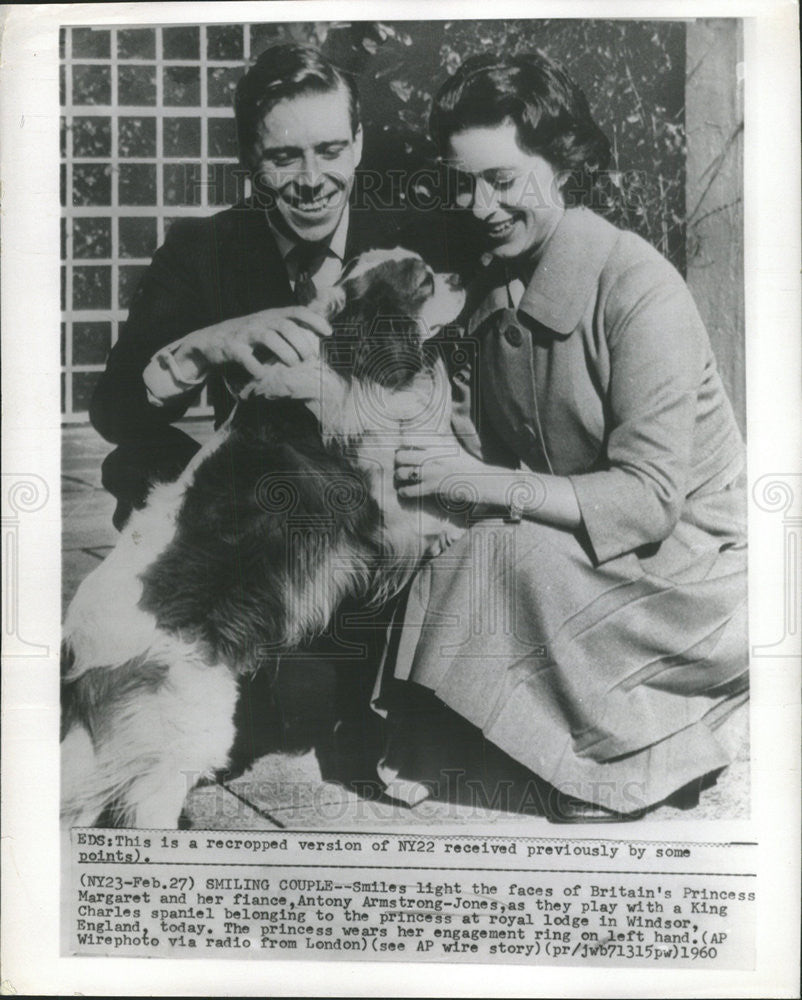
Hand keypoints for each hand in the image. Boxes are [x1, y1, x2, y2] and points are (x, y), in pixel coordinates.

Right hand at [177, 306, 331, 379]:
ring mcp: (245, 333)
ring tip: (294, 365)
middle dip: (301, 342)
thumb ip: (287, 329)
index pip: (296, 311)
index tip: (329, 332)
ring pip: (269, 337)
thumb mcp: (268, 327)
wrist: (210, 341)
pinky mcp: (232, 347)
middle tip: (309, 358)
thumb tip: (317, 337)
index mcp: (271, 315)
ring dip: (285, 352)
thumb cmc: (246, 338)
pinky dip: (258, 367)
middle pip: (286, 326)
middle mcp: (259, 321)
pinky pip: (247, 358)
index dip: (314, 319)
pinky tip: (265, 374)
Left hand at [394, 441, 489, 502]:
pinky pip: (410, 490)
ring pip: (403, 473)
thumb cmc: (467, 465)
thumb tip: (425, 435)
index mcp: (436, 445)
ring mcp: (431, 473)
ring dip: (399, 476)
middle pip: (401, 456)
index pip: (410, 439)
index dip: (403, 444)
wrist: (481, 480)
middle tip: (400, 464)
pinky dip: (404, 492)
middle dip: (398, 461)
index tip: (403, 448)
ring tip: (401, 477)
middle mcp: (432, 457)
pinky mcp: (433, 488)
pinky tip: (404, 491)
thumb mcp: (454, 448)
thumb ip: (438, 442)